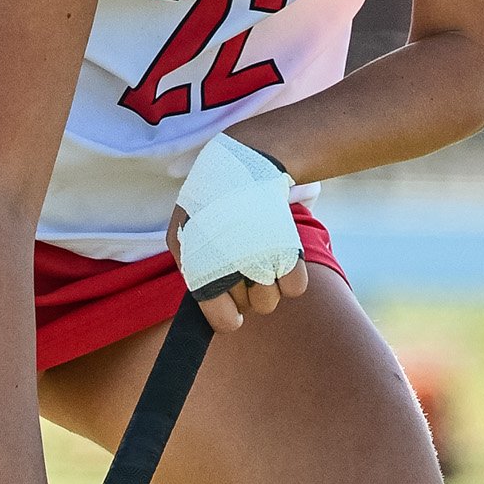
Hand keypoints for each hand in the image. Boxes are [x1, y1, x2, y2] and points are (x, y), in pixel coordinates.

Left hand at [167, 204, 309, 333]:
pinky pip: (295, 287)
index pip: (220, 320)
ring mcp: (255, 258)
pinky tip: (280, 249)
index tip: (233, 309)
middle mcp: (224, 265)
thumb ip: (196, 273)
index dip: (229, 316)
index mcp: (194, 263)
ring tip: (261, 250)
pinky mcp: (285, 249)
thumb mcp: (188, 236)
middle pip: (249, 309)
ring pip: (270, 302)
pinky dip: (292, 274)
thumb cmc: (215, 205)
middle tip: (246, 259)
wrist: (245, 164)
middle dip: (249, 290)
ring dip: (270, 282)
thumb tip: (218, 310)